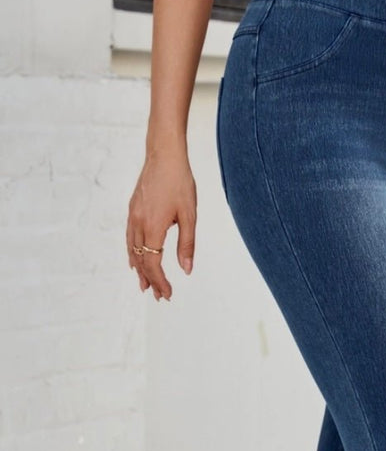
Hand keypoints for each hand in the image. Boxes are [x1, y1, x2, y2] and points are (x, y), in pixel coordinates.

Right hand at [126, 149, 196, 300]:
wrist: (163, 154)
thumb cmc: (179, 182)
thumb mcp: (190, 215)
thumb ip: (187, 244)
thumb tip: (186, 269)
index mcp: (153, 227)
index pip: (154, 264)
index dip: (160, 282)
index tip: (168, 294)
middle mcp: (138, 224)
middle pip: (141, 261)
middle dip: (150, 280)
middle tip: (158, 296)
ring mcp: (133, 216)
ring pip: (133, 251)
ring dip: (139, 270)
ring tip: (145, 285)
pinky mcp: (133, 209)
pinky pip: (130, 238)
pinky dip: (133, 254)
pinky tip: (135, 260)